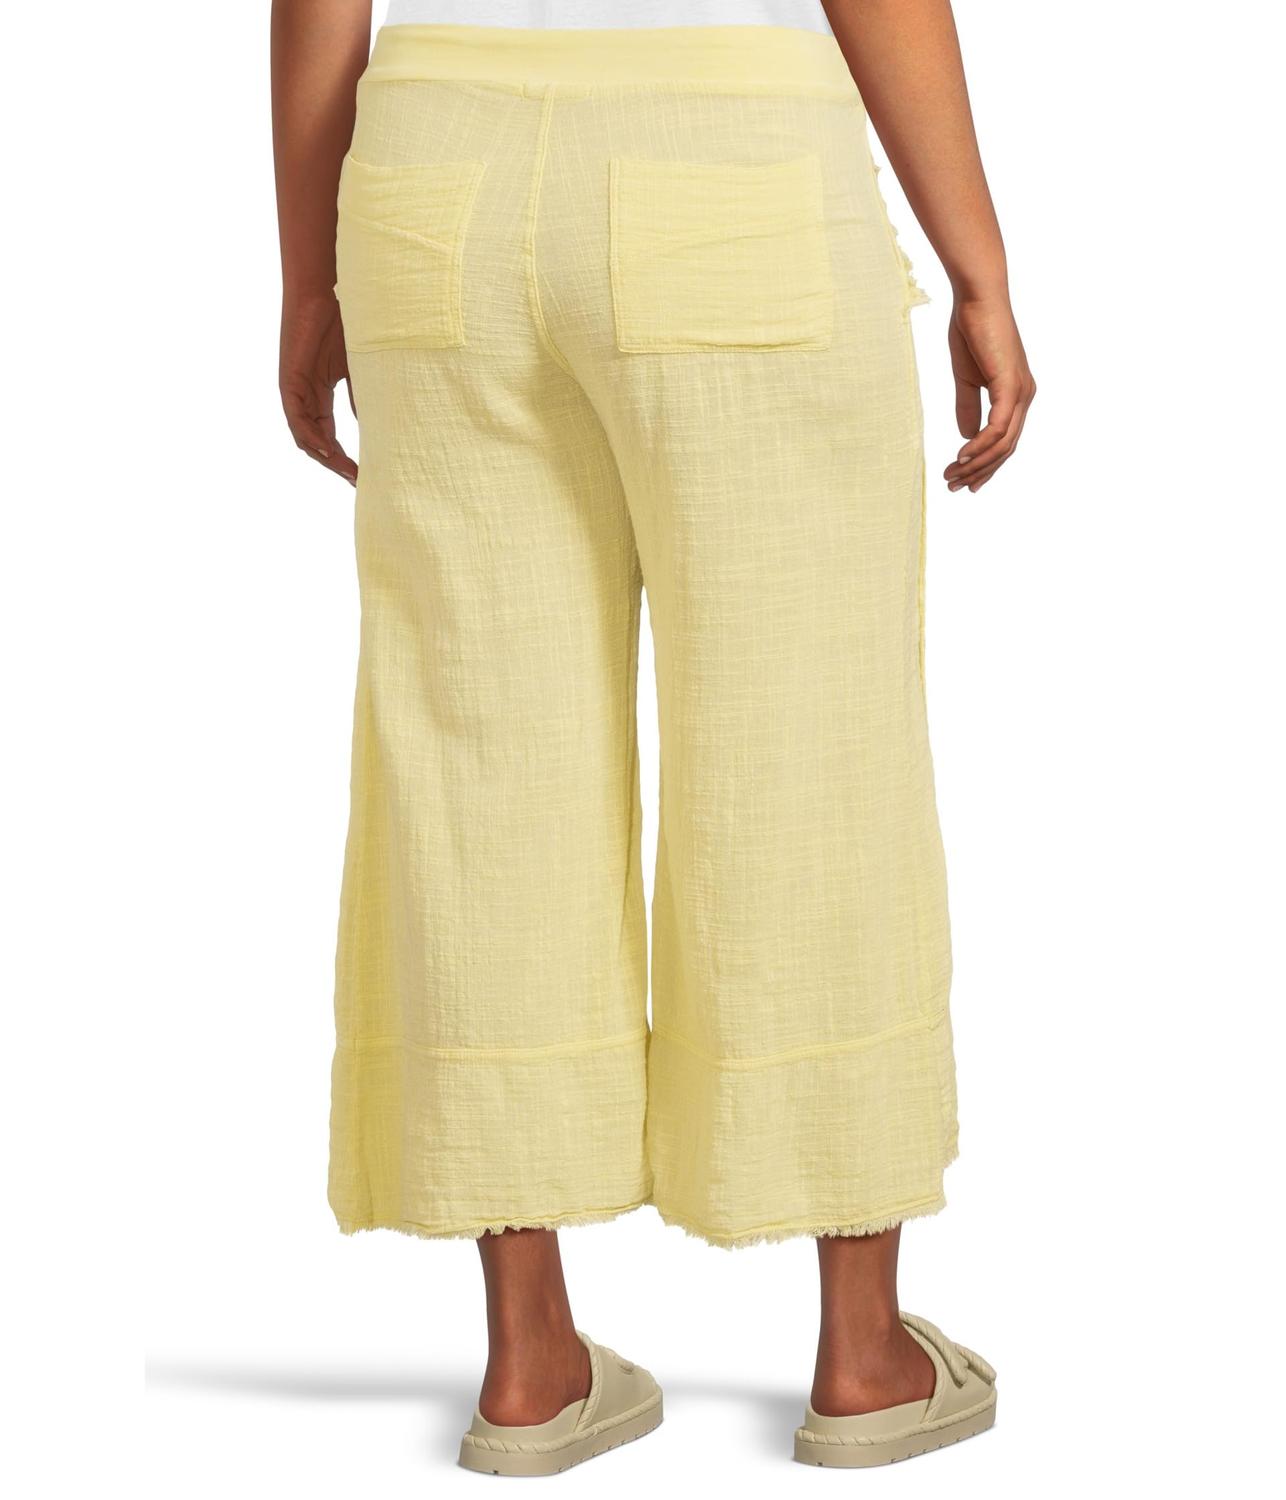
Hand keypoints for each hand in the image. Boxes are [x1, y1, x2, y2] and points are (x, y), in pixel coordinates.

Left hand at [279, 290, 356, 484]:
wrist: (328, 290)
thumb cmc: (346, 321)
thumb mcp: (361, 368)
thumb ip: (364, 397)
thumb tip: (375, 428)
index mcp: (320, 393)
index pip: (330, 436)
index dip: (345, 459)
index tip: (364, 476)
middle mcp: (305, 396)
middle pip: (317, 443)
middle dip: (338, 466)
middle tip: (359, 483)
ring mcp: (296, 391)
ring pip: (306, 437)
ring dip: (327, 458)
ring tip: (348, 475)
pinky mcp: (290, 383)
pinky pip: (298, 420)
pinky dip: (312, 438)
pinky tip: (329, 452)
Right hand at [943, 295, 1034, 491]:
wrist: (977, 299)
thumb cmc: (971, 331)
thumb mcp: (966, 379)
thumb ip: (968, 407)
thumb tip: (966, 437)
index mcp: (1016, 394)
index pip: (1004, 441)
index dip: (985, 464)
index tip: (963, 480)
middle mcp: (1024, 396)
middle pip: (1006, 448)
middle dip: (979, 471)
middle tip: (953, 485)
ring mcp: (1020, 391)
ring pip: (1003, 443)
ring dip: (977, 463)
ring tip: (952, 475)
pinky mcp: (1010, 385)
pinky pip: (997, 427)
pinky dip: (980, 445)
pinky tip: (962, 456)